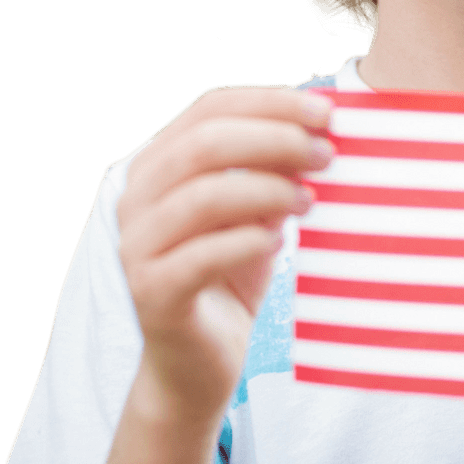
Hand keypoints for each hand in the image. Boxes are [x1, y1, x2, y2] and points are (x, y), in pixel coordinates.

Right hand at [115, 86, 333, 421]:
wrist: (199, 362)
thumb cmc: (234, 269)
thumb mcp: (260, 208)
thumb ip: (276, 168)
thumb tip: (320, 128)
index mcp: (159, 162)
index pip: (211, 106)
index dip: (271, 101)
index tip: (327, 110)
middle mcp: (137, 197)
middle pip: (206, 142)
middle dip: (276, 139)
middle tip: (326, 154)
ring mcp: (136, 246)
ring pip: (205, 195)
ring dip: (269, 189)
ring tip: (309, 200)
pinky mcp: (151, 292)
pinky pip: (203, 255)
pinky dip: (249, 240)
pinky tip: (278, 240)